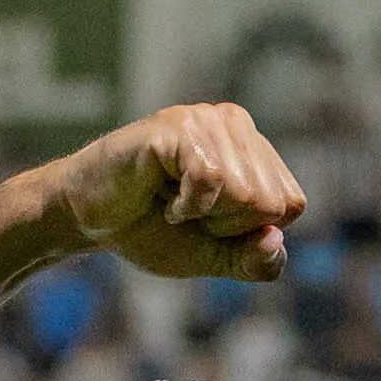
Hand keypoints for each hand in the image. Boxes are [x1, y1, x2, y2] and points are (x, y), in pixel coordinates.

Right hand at [49, 102, 307, 280]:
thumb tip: (275, 239)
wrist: (88, 220)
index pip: (291, 204)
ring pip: (245, 193)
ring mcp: (207, 120)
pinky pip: (212, 180)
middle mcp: (236, 124)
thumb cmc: (152, 229)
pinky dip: (186, 205)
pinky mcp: (177, 126)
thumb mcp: (216, 257)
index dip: (249, 230)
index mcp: (255, 150)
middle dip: (226, 224)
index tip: (210, 221)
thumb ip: (256, 261)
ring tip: (171, 198)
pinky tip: (161, 193)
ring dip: (203, 214)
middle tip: (185, 209)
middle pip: (270, 202)